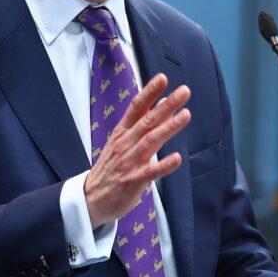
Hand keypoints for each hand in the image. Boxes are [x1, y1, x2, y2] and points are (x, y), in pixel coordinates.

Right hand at [83, 74, 191, 226]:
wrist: (92, 198)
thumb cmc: (112, 167)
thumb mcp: (123, 141)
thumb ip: (142, 123)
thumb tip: (164, 102)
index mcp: (122, 132)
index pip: (136, 107)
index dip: (149, 92)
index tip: (163, 78)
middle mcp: (125, 144)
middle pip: (147, 121)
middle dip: (167, 105)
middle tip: (184, 92)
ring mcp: (128, 162)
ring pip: (150, 142)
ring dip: (169, 128)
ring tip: (185, 115)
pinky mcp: (133, 181)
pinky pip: (150, 172)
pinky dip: (164, 165)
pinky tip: (177, 158)